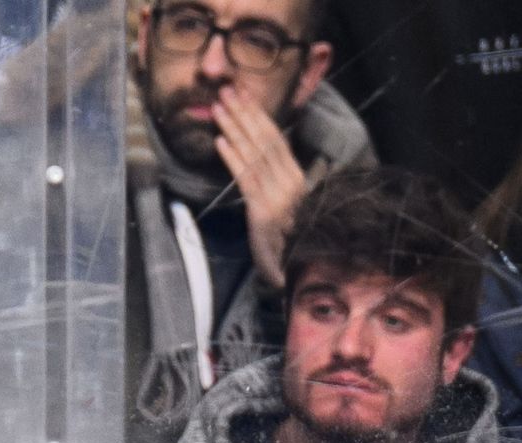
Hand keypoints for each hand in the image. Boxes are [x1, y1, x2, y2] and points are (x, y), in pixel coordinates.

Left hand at [212, 96, 310, 287]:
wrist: (303, 274)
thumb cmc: (293, 245)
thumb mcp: (288, 212)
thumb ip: (278, 188)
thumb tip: (266, 167)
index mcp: (296, 179)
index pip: (276, 140)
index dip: (259, 115)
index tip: (244, 95)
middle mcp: (290, 182)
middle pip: (264, 139)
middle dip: (244, 112)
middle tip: (227, 89)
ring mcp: (278, 196)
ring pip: (254, 154)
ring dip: (234, 127)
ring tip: (218, 106)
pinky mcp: (263, 212)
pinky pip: (246, 179)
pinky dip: (232, 158)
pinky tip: (219, 140)